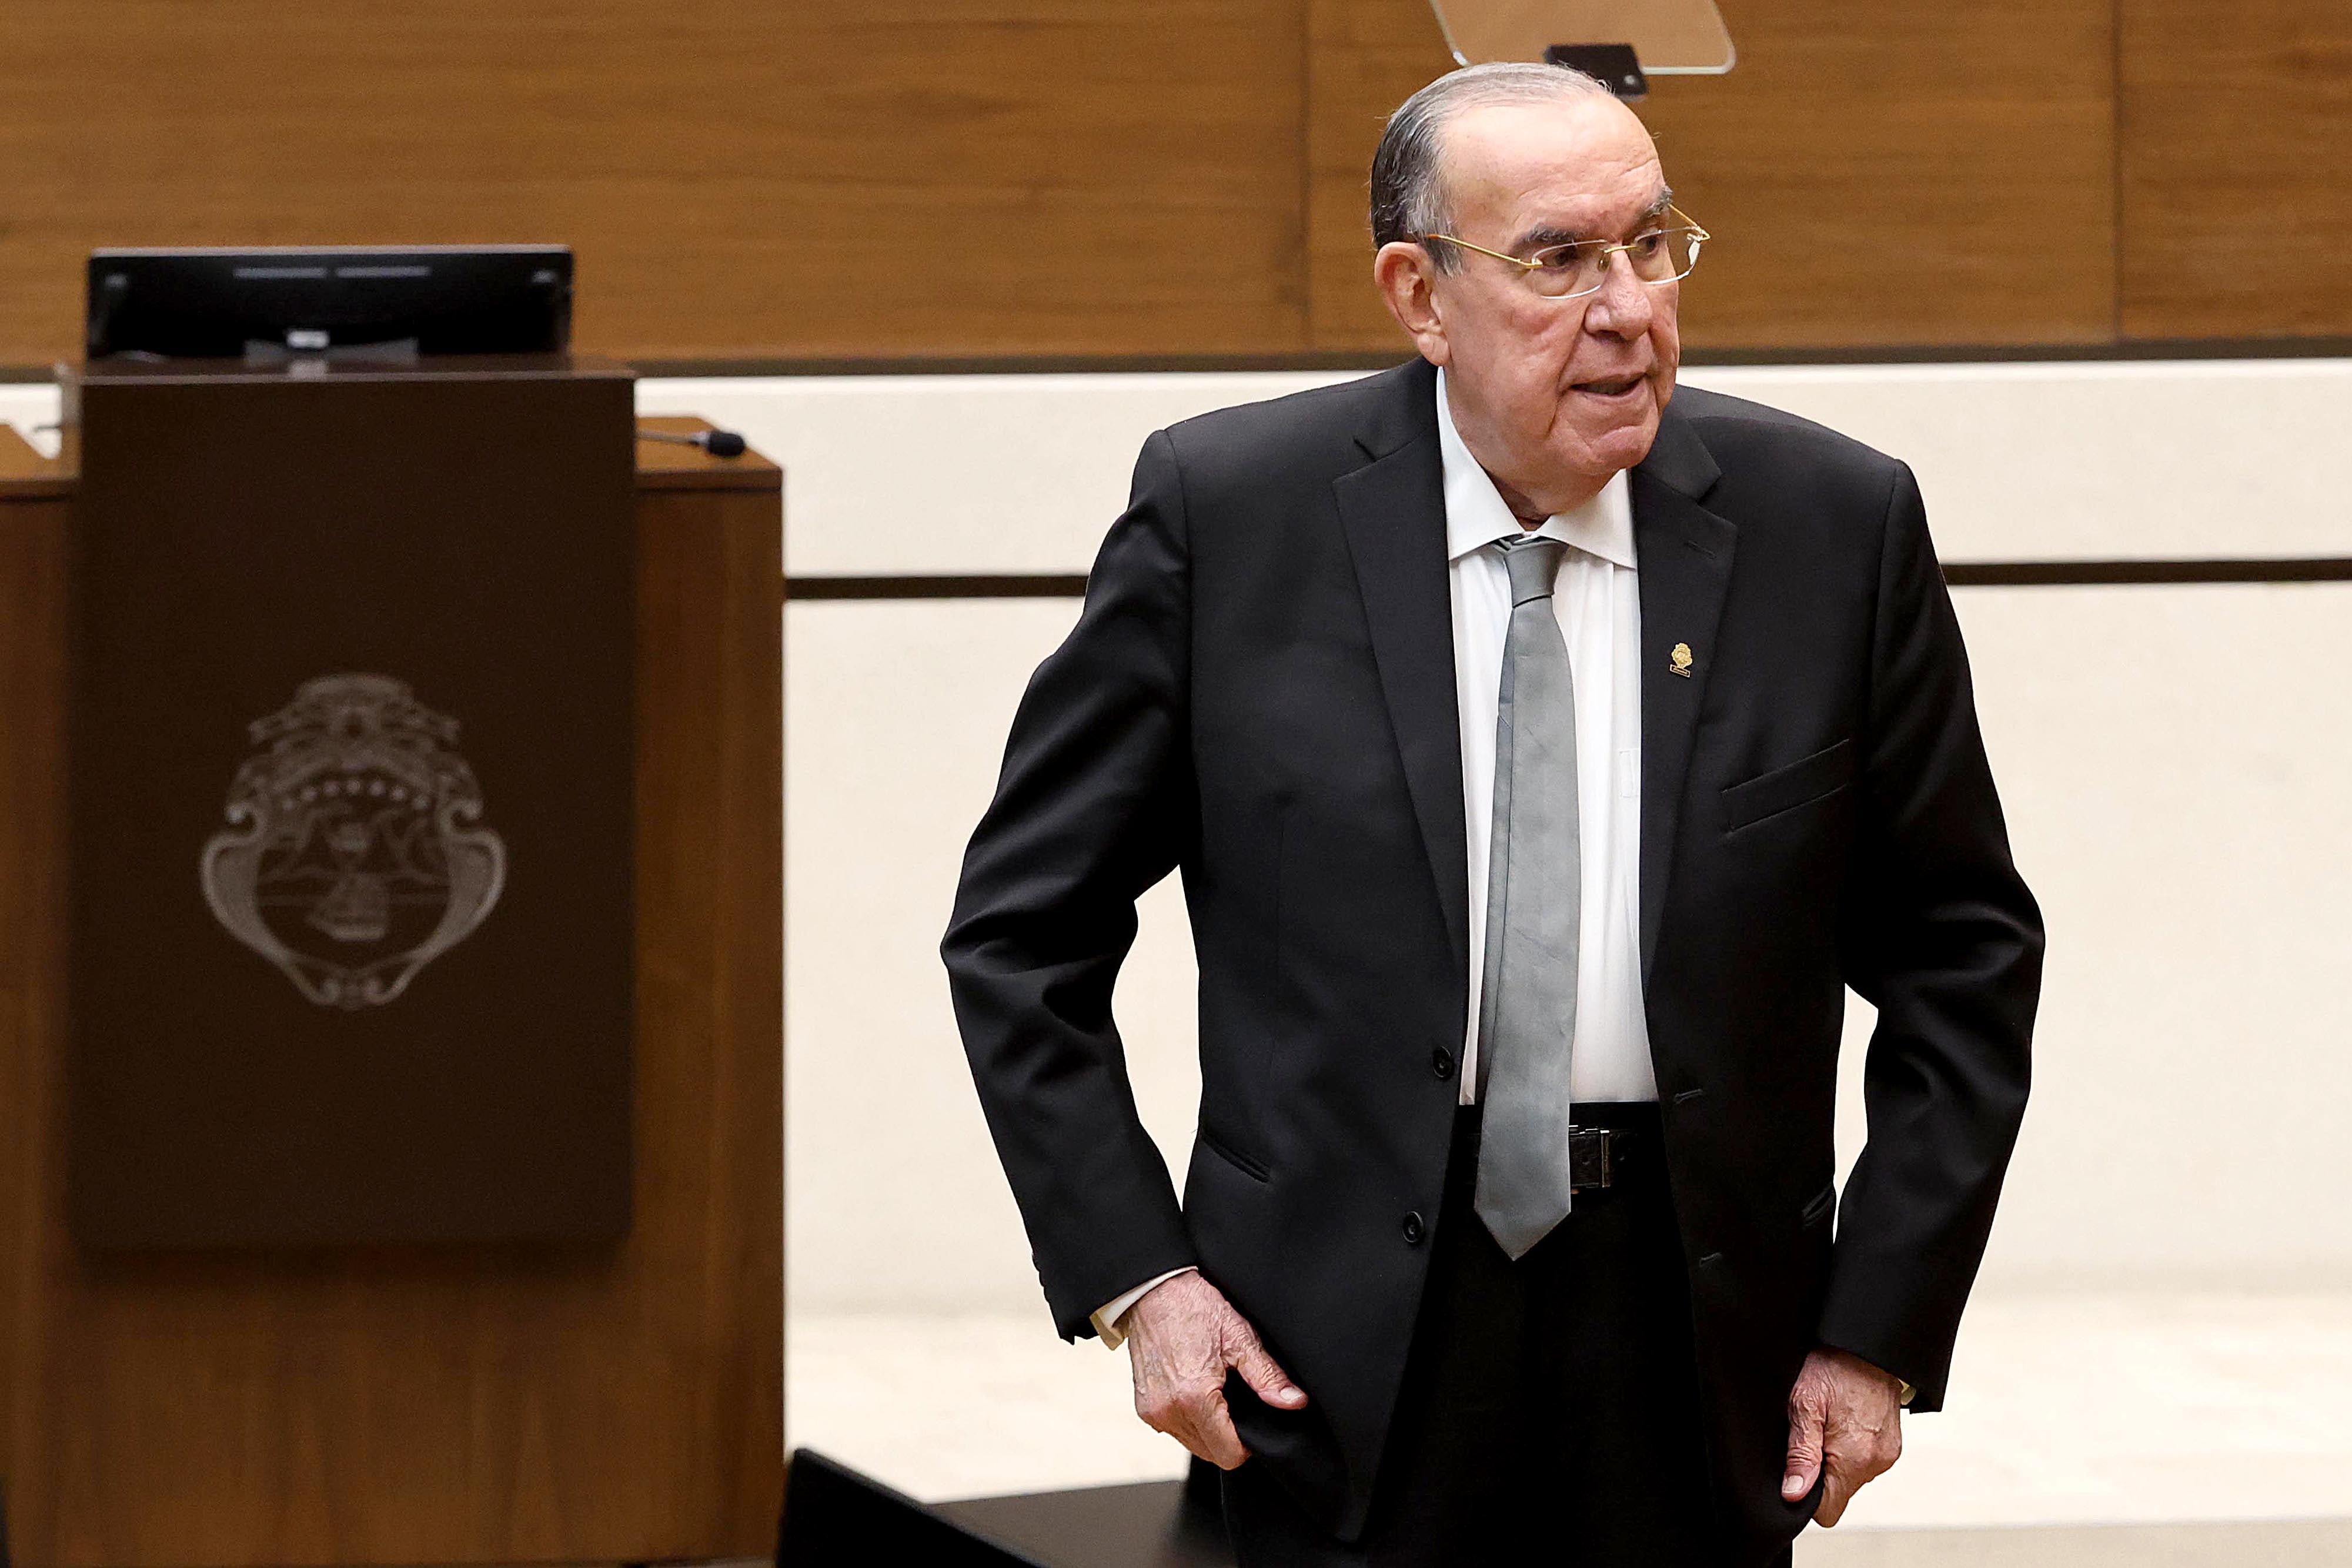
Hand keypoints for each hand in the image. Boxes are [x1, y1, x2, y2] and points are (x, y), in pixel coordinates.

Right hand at [1123, 1271, 1307, 1468]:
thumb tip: (1294, 1402)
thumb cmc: (1195, 1307)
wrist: (1154, 1290)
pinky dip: (1189, 1420)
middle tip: (1236, 1402)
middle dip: (1229, 1436)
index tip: (1254, 1422)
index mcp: (1194, 1397)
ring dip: (1208, 1429)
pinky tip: (1196, 1392)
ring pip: (1192, 1444)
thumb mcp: (1240, 1338)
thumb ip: (1268, 1377)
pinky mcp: (1143, 1408)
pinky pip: (1174, 1430)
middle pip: (1211, 1453)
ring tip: (1215, 1393)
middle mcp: (1168, 1411)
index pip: (1228, 1454)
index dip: (1248, 1444)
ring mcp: (1152, 1412)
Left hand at [1782, 1347, 1903, 1525]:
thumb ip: (1800, 1455)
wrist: (1866, 1347)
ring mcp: (1887, 1455)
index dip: (1807, 1497)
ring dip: (1836, 1459)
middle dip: (1821, 1473)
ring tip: (1829, 1424)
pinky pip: (1865, 1462)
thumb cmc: (1832, 1370)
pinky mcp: (1892, 1447)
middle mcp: (1876, 1463)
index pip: (1828, 1511)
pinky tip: (1844, 1422)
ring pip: (1851, 1477)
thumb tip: (1793, 1495)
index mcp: (1854, 1459)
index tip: (1798, 1471)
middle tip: (1812, 1435)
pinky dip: (1851, 1449)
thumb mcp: (1804, 1406)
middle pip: (1839, 1493)